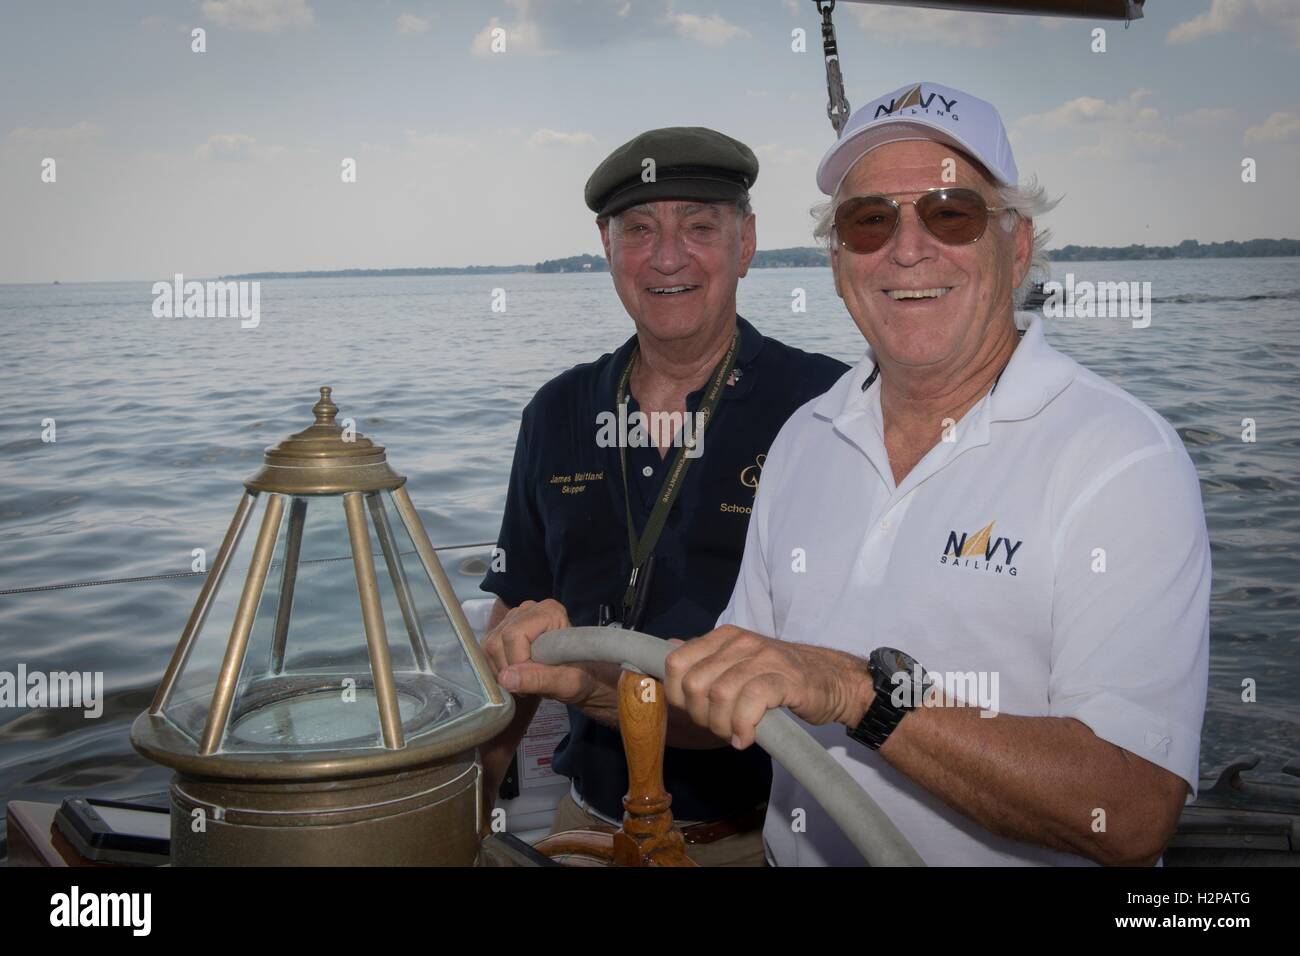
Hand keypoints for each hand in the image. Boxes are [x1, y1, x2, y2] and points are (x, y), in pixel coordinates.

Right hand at [481, 599, 617, 708]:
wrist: (579, 676)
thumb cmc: (579, 677)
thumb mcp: (567, 683)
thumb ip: (538, 679)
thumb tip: (505, 678)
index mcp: (549, 612)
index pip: (514, 636)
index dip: (518, 662)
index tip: (535, 678)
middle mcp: (528, 608)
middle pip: (497, 640)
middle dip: (508, 669)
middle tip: (529, 684)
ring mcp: (513, 617)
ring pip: (489, 646)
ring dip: (502, 671)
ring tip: (524, 679)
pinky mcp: (503, 629)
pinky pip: (487, 651)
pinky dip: (497, 668)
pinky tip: (516, 674)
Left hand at [662, 625, 873, 749]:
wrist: (832, 680)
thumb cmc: (781, 677)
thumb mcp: (739, 662)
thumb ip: (706, 658)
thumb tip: (669, 647)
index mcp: (724, 637)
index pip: (676, 662)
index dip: (678, 695)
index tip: (696, 712)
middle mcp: (740, 642)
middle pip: (695, 684)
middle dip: (701, 716)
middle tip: (720, 728)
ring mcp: (763, 658)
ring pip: (720, 695)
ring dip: (723, 726)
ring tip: (735, 734)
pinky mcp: (784, 678)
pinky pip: (750, 703)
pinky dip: (743, 727)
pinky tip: (747, 738)